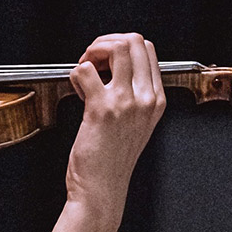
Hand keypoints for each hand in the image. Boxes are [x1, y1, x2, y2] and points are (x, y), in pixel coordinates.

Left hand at [47, 33, 165, 231]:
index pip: (147, 49)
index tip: (104, 60)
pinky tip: (76, 90)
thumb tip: (108, 68)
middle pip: (134, 42)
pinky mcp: (102, 109)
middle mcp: (145, 98)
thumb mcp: (134, 123)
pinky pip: (85, 70)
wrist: (102, 189)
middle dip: (106, 43)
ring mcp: (126, 103)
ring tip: (84, 71)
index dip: (120, 46)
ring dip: (92, 53)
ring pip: (117, 48)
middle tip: (91, 60)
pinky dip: (75, 74)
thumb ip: (130, 95)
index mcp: (156, 99)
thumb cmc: (112, 158)